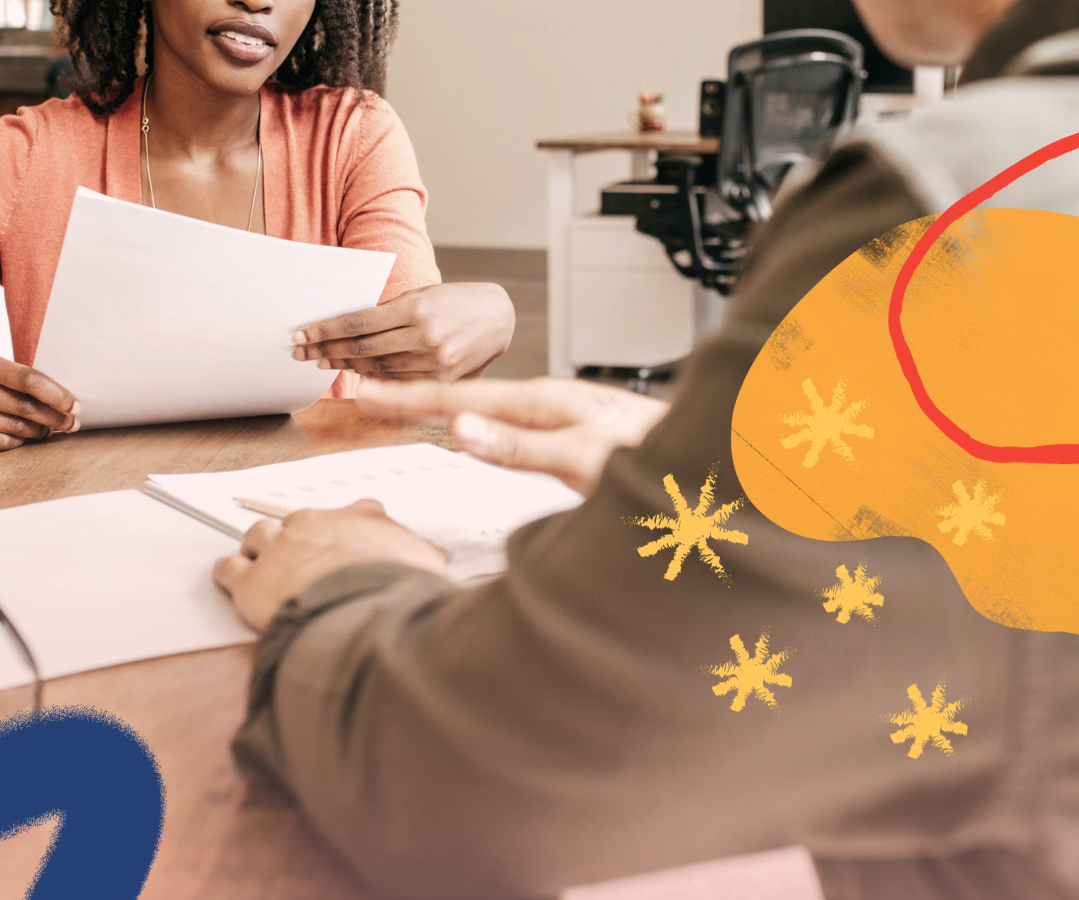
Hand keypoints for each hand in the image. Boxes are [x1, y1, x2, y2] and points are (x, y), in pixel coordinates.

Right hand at [0, 353, 80, 451]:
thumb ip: (27, 382)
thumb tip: (69, 404)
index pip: (27, 379)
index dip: (56, 395)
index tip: (75, 406)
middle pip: (23, 406)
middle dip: (54, 417)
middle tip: (71, 424)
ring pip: (14, 427)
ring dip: (38, 431)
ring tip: (47, 430)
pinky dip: (18, 442)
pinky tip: (24, 438)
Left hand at [213, 499, 447, 630]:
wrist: (362, 608)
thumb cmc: (395, 586)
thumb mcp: (427, 566)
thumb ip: (427, 558)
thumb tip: (440, 561)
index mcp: (360, 517)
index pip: (356, 512)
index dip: (350, 529)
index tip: (349, 540)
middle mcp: (315, 523)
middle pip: (299, 521)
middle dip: (299, 538)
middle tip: (304, 559)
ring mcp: (280, 547)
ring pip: (258, 535)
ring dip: (259, 549)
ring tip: (263, 564)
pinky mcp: (251, 579)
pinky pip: (229, 567)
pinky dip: (229, 572)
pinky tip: (232, 580)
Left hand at [291, 282, 514, 380]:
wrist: (500, 318)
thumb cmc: (456, 302)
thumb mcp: (423, 295)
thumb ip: (389, 312)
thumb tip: (347, 328)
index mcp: (416, 308)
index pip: (358, 321)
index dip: (326, 330)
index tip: (302, 334)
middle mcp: (424, 336)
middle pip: (362, 348)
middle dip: (326, 349)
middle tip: (300, 351)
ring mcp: (434, 361)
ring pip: (377, 368)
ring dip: (345, 364)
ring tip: (321, 360)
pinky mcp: (443, 379)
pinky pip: (398, 382)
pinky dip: (373, 379)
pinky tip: (355, 373)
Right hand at [356, 377, 669, 493]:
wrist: (711, 463)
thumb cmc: (654, 463)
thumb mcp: (579, 460)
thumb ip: (518, 447)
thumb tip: (460, 429)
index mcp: (543, 403)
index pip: (459, 398)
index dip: (409, 399)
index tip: (367, 394)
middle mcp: (550, 402)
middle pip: (467, 396)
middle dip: (416, 396)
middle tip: (370, 396)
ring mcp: (562, 416)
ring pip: (490, 408)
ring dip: (445, 407)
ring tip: (408, 407)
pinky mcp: (574, 433)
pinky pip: (510, 423)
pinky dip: (480, 423)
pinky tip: (480, 429)